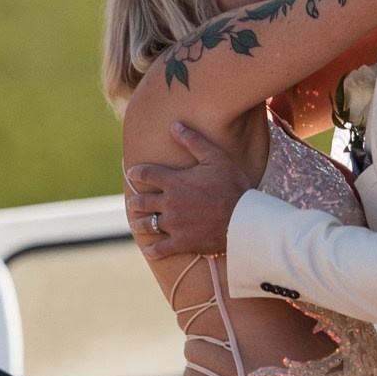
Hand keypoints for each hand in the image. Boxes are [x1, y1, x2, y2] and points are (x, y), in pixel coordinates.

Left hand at [126, 126, 253, 259]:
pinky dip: (152, 250)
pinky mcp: (182, 242)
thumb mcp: (215, 158)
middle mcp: (169, 203)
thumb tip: (174, 125)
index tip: (132, 173)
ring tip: (136, 224)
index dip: (136, 173)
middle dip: (136, 201)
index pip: (146, 174)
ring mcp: (174, 224)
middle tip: (133, 203)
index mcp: (174, 181)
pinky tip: (148, 250)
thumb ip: (193, 141)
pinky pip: (160, 249)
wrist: (244, 219)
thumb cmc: (233, 186)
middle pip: (142, 201)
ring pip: (147, 225)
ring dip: (139, 223)